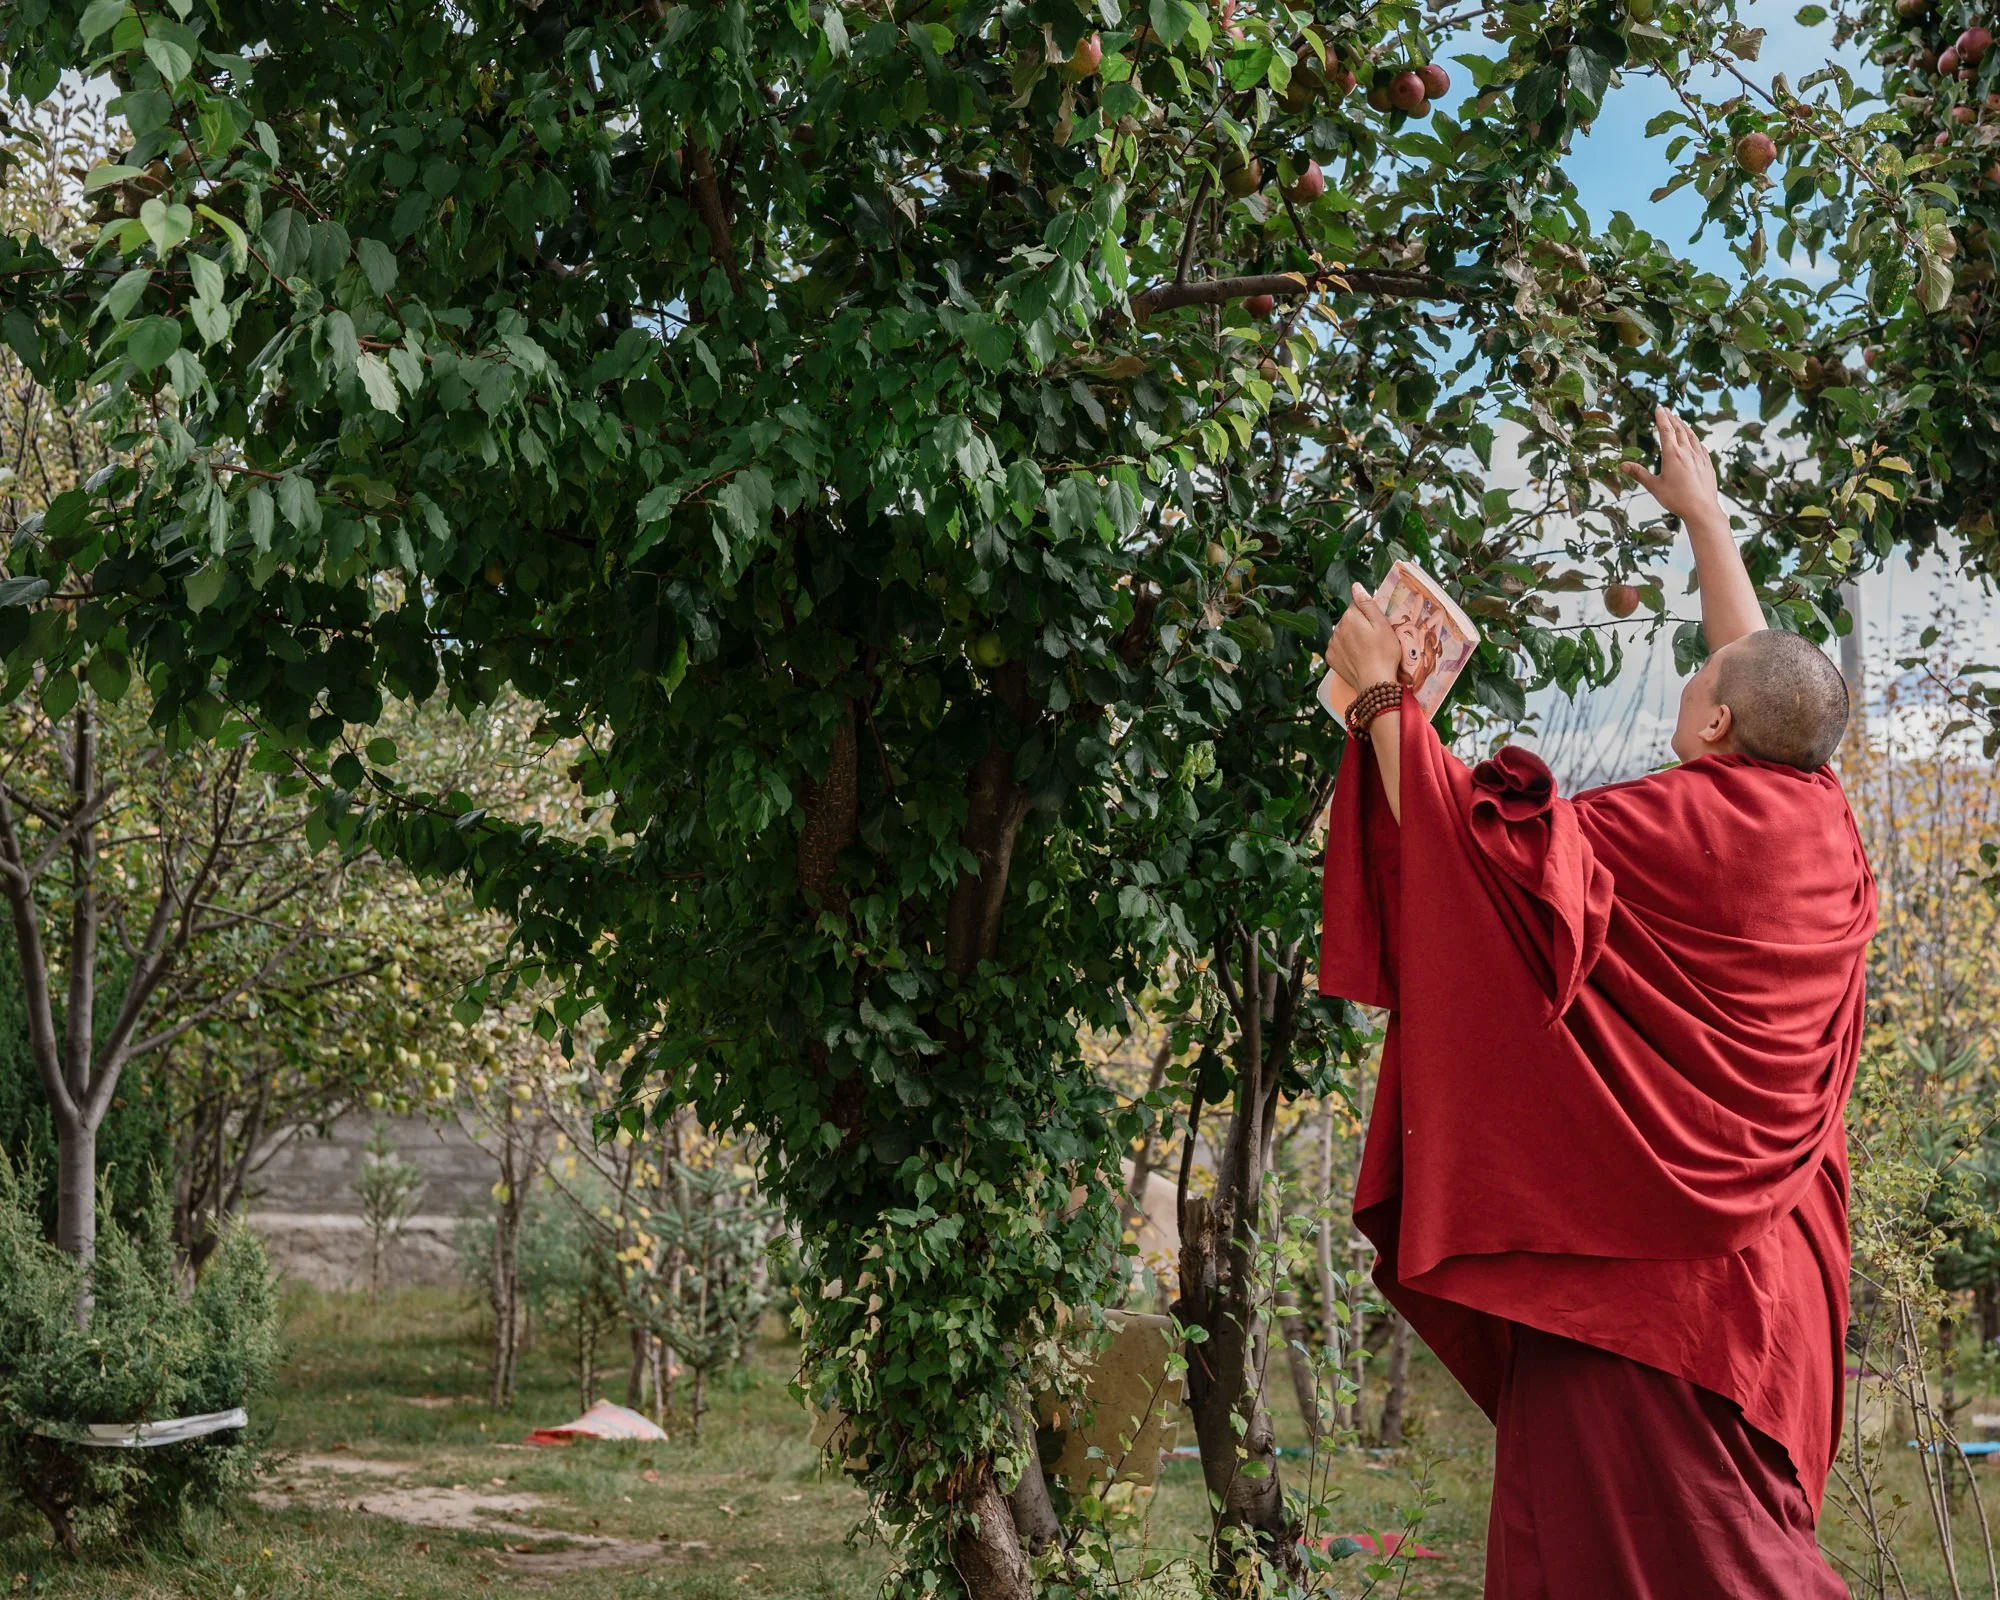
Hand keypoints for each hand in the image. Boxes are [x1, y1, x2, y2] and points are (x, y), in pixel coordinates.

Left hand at [1325, 583, 1402, 689]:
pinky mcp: (1331, 658)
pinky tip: (1357, 657)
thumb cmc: (1384, 652)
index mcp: (1350, 617)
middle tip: (1375, 639)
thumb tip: (1355, 586)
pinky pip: (1338, 648)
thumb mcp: (1382, 624)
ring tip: (1367, 650)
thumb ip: (1367, 603)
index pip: (1356, 606)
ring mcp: (1332, 644)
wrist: (1374, 682)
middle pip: (1349, 620)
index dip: (1368, 614)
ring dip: (1352, 637)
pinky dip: (1346, 650)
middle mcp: (1337, 628)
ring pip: (1343, 633)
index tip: (1377, 625)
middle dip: (1359, 625)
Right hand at [1619, 406, 1722, 526]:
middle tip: (1667, 410)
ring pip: (1691, 436)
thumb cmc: (1677, 499)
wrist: (1702, 509)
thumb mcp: (1654, 487)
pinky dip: (1695, 439)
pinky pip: (1700, 446)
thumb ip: (1639, 474)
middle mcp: (1687, 452)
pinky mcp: (1707, 464)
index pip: (1666, 430)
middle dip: (1672, 418)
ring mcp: (1699, 457)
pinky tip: (1694, 440)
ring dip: (1684, 426)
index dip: (1661, 418)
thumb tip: (1622, 465)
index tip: (1659, 407)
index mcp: (1672, 455)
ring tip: (1680, 421)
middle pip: (1679, 430)